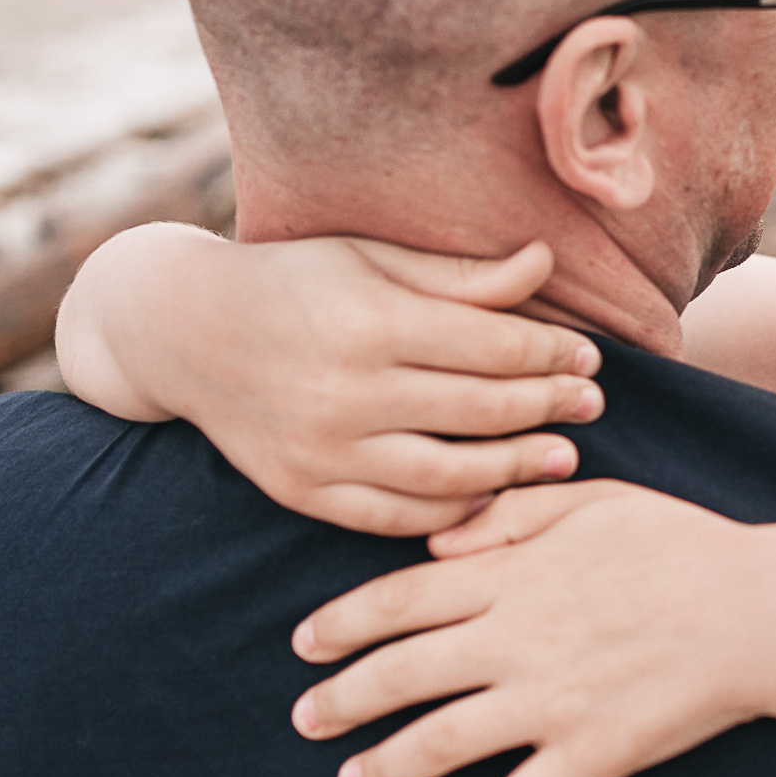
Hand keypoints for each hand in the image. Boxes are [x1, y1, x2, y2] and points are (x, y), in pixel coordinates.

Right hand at [101, 233, 607, 536]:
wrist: (182, 331)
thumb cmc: (293, 281)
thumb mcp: (369, 258)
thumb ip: (458, 275)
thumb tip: (545, 262)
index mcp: (370, 321)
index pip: (491, 345)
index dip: (551, 352)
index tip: (589, 354)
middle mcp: (346, 391)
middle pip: (481, 411)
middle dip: (550, 407)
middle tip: (593, 403)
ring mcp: (323, 450)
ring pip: (448, 476)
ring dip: (517, 470)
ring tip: (563, 458)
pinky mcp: (304, 491)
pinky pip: (396, 518)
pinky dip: (452, 515)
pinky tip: (491, 496)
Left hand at [289, 483, 775, 776]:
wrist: (759, 611)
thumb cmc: (680, 544)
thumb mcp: (593, 502)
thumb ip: (509, 515)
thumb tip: (438, 542)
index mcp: (511, 575)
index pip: (399, 602)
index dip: (342, 625)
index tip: (304, 645)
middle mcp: (514, 641)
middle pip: (400, 675)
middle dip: (341, 701)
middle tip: (305, 720)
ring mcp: (548, 703)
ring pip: (440, 743)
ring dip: (386, 768)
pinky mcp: (589, 755)